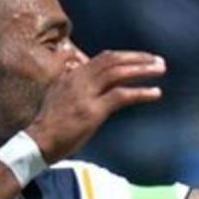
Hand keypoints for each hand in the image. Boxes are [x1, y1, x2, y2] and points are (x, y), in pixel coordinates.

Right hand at [26, 50, 165, 161]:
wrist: (38, 142)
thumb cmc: (51, 123)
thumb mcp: (60, 95)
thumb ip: (74, 83)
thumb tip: (78, 69)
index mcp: (73, 75)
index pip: (104, 58)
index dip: (126, 56)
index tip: (143, 58)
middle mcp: (79, 79)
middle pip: (113, 60)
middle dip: (138, 58)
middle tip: (158, 61)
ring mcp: (85, 94)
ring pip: (118, 72)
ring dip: (142, 69)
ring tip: (160, 70)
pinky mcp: (92, 110)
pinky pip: (121, 95)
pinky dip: (141, 93)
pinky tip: (155, 93)